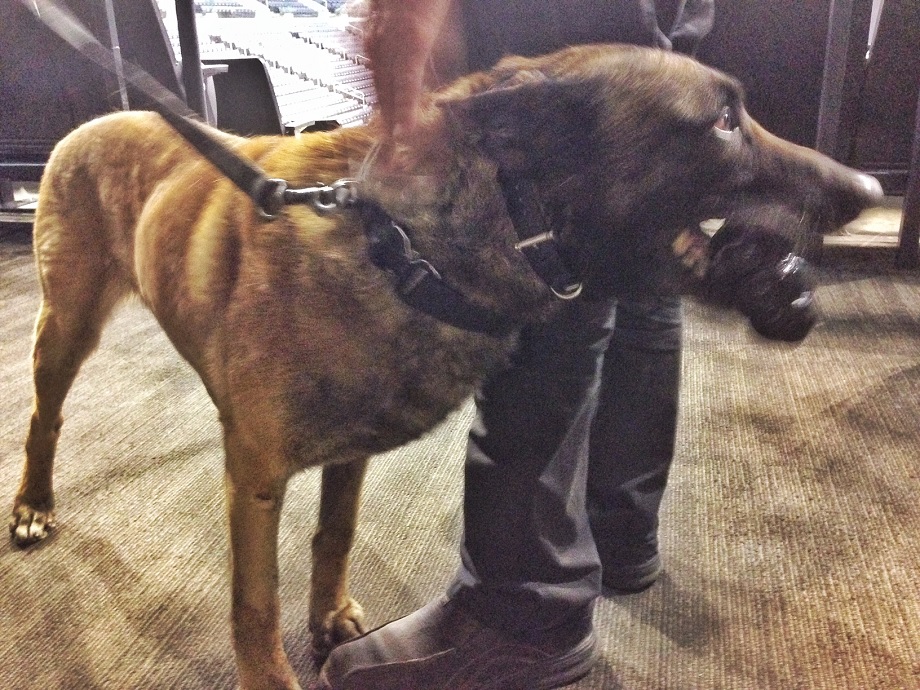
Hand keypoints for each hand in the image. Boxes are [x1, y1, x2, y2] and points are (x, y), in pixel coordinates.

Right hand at [365, 0, 451, 137]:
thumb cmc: (430, 0)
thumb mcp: (447, 31)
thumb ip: (441, 63)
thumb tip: (440, 93)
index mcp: (409, 44)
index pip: (404, 89)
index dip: (403, 115)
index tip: (404, 138)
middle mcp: (385, 45)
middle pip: (386, 92)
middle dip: (390, 123)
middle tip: (393, 151)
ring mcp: (371, 39)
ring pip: (376, 82)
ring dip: (382, 109)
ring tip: (388, 134)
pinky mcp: (364, 34)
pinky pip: (371, 68)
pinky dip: (378, 88)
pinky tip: (382, 101)